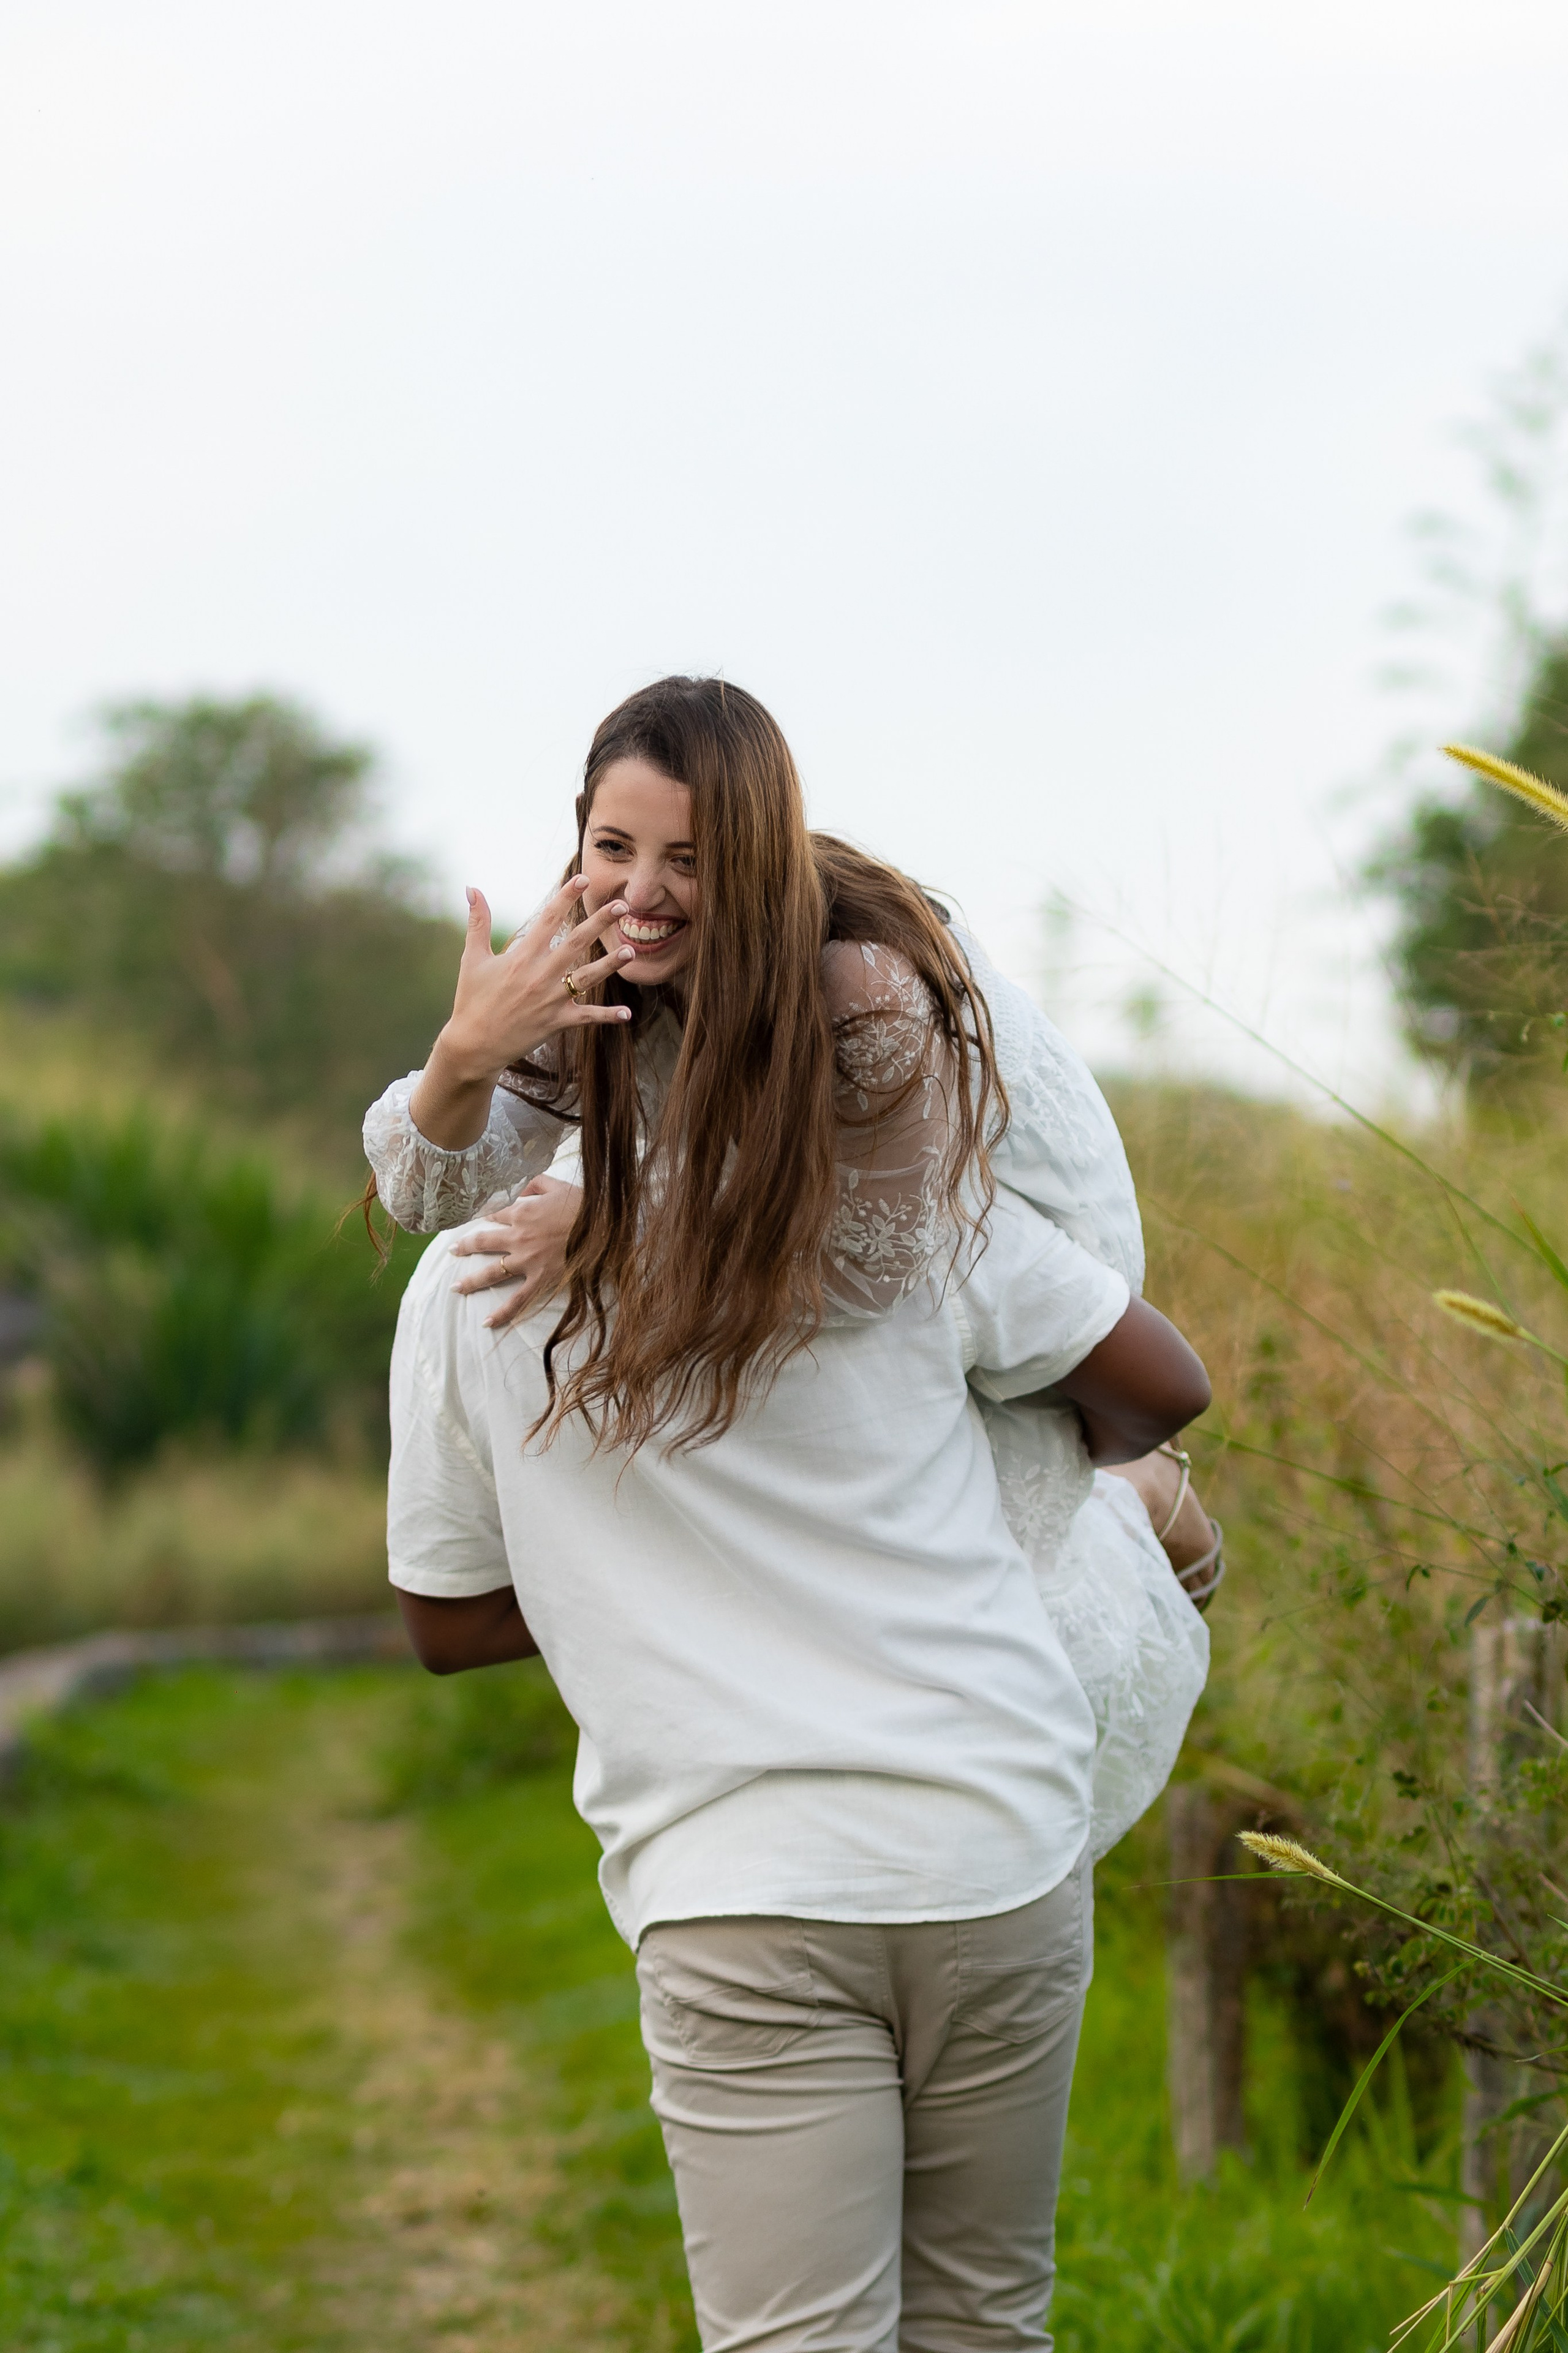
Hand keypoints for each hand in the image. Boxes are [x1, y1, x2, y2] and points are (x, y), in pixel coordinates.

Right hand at [412, 877, 636, 1148]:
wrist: (473, 1045)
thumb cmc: (472, 1000)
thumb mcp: (472, 958)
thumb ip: (478, 922)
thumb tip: (471, 887)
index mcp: (521, 957)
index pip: (548, 920)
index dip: (566, 897)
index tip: (583, 879)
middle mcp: (540, 975)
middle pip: (576, 943)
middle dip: (600, 922)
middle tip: (623, 905)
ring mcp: (551, 999)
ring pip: (588, 977)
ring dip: (611, 964)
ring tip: (632, 950)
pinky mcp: (557, 1022)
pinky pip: (587, 1017)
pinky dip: (607, 1016)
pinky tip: (627, 1014)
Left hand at [451, 1175, 581, 1327]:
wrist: (604, 1228)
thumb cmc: (584, 1205)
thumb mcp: (557, 1186)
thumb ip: (535, 1182)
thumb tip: (519, 1186)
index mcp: (521, 1212)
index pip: (495, 1214)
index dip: (486, 1216)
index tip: (480, 1219)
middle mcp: (517, 1236)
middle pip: (483, 1242)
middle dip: (465, 1246)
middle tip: (452, 1251)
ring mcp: (526, 1260)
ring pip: (492, 1272)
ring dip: (471, 1281)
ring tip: (456, 1288)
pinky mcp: (540, 1279)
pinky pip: (518, 1299)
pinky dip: (502, 1312)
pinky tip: (486, 1322)